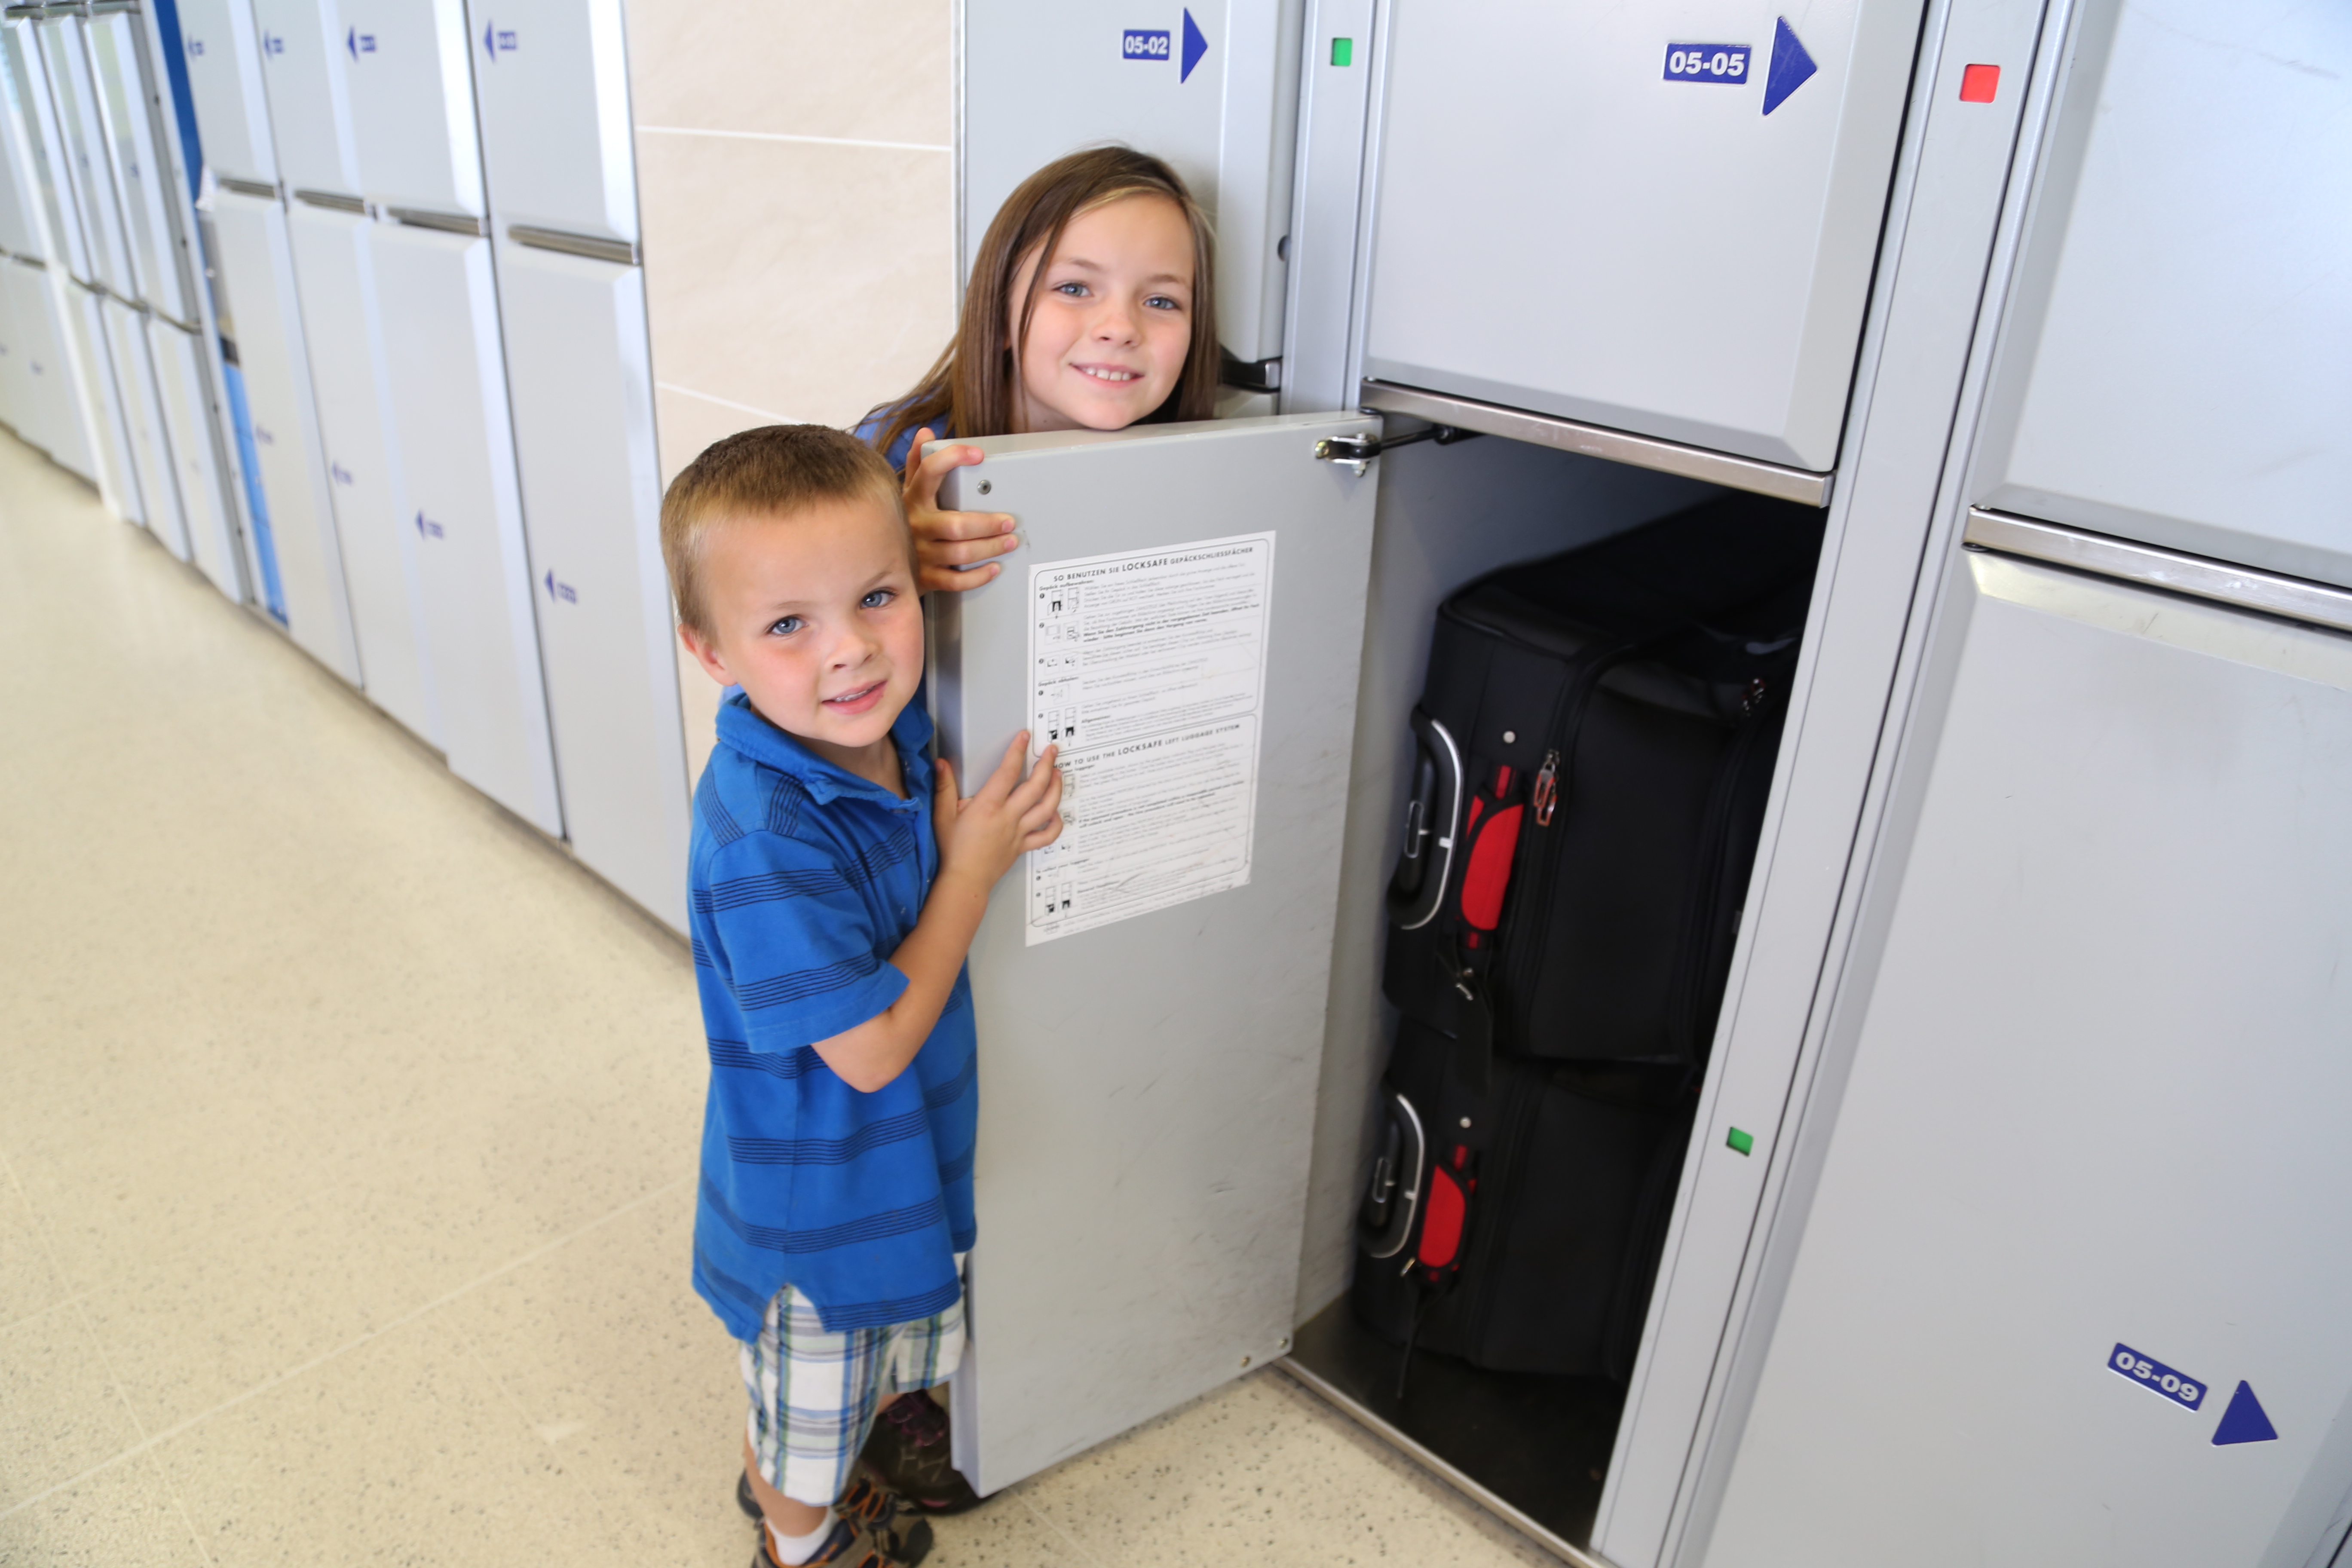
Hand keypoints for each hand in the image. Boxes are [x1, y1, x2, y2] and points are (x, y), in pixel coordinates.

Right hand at [904, 428, 1018, 594]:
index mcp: (912, 499)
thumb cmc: (904, 522)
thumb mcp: (907, 492)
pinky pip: (955, 581)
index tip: (978, 454)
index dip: (953, 459)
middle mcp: (915, 526)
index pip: (929, 471)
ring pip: (960, 553)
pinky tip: (993, 567)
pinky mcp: (925, 579)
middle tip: (1009, 521)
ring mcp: (920, 554)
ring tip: (1008, 541)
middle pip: (956, 525)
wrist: (877, 562)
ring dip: (990, 548)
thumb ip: (918, 463)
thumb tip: (925, 433)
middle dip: (988, 524)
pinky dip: (978, 576)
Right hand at [932, 732, 1063, 890]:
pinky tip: (1056, 813)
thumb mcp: (942, 815)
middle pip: (1035, 786)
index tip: (1024, 737)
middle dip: (1046, 764)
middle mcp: (1008, 817)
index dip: (1017, 751)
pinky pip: (1046, 835)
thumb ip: (944, 787)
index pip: (1008, 772)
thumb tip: (942, 764)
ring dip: (1056, 788)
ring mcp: (1018, 832)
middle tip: (1051, 750)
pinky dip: (1056, 823)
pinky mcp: (1023, 846)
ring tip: (1058, 774)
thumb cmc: (952, 849)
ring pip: (1046, 808)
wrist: (964, 880)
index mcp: (988, 806)